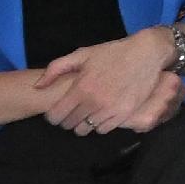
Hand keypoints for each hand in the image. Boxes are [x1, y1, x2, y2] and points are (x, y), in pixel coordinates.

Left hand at [40, 32, 184, 136]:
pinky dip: (100, 125)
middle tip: (73, 112)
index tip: (57, 112)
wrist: (146, 54)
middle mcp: (94, 102)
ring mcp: (110, 110)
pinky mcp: (125, 114)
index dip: (53, 116)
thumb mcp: (82, 54)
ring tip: (87, 114)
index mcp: (81, 88)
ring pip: (86, 130)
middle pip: (70, 125)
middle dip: (67, 120)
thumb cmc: (112, 53)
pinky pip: (104, 129)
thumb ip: (56, 69)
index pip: (56, 116)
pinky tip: (101, 115)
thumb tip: (38, 86)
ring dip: (83, 124)